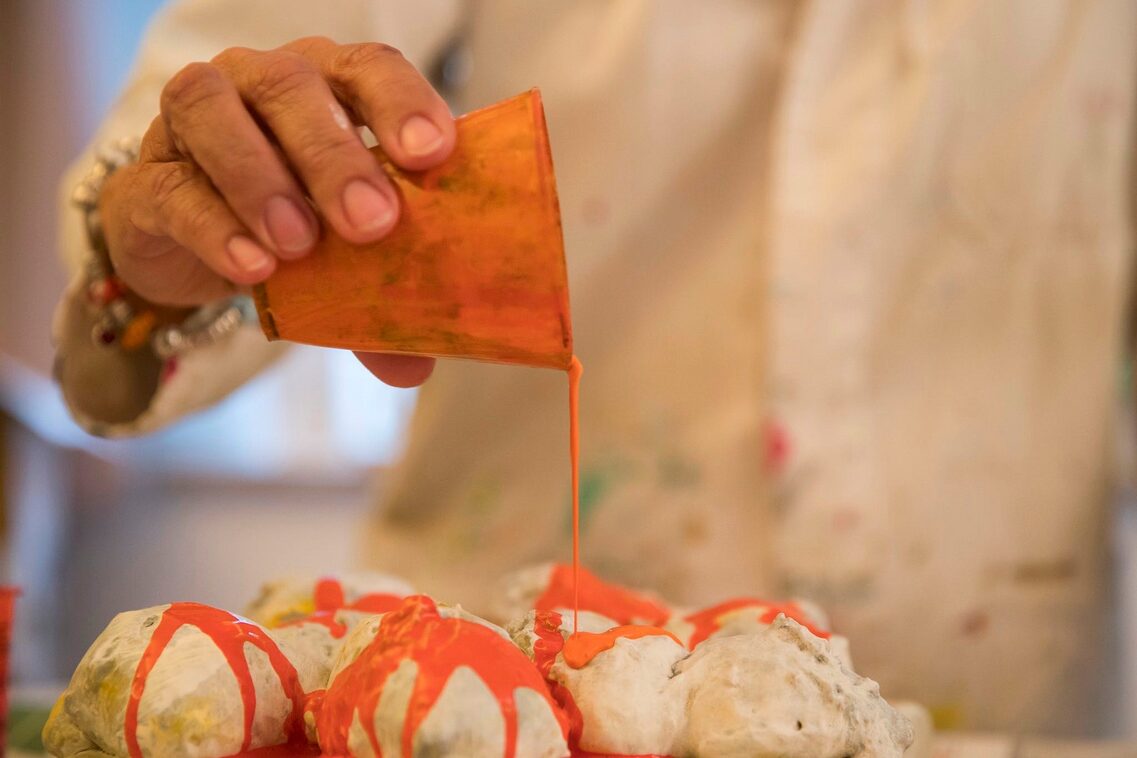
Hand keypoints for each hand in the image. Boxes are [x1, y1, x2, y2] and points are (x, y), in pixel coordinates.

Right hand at [98, 37, 450, 386]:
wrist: (200, 249)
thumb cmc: (296, 227)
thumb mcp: (348, 256)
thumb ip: (381, 299)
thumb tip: (415, 367)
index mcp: (328, 86)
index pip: (367, 67)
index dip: (400, 101)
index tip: (430, 153)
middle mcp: (257, 85)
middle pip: (291, 86)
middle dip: (334, 155)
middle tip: (372, 222)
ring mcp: (189, 124)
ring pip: (213, 112)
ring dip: (261, 178)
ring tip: (300, 245)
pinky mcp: (143, 182)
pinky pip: (171, 189)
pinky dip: (212, 226)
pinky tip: (251, 268)